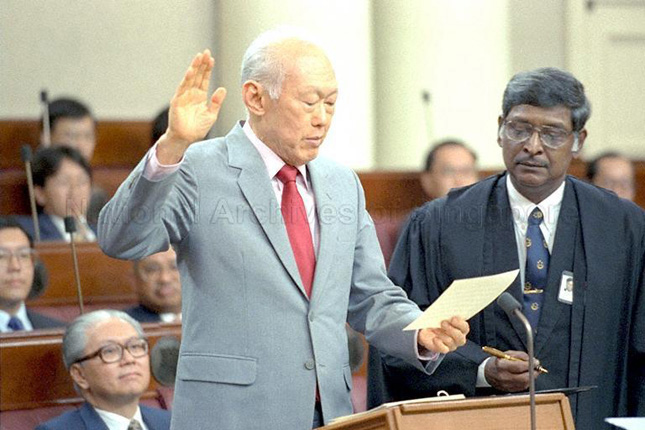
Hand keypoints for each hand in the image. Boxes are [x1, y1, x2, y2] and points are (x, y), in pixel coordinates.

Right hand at [157, 49, 226, 163]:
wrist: (186, 138)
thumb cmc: (198, 128)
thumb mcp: (211, 114)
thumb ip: (216, 102)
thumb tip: (223, 89)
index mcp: (200, 96)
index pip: (204, 79)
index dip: (207, 69)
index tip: (211, 58)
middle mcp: (191, 93)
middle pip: (197, 75)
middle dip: (201, 64)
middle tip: (206, 52)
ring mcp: (184, 96)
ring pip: (190, 79)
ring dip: (194, 67)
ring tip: (199, 57)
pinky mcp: (177, 101)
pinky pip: (182, 88)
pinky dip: (187, 79)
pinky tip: (191, 71)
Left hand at [418, 316, 468, 353]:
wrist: (429, 330)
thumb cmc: (439, 321)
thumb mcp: (443, 316)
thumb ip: (447, 314)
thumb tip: (446, 311)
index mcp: (461, 329)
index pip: (465, 327)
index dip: (460, 323)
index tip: (453, 318)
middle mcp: (459, 338)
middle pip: (460, 337)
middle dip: (451, 329)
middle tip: (443, 322)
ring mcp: (452, 345)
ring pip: (450, 341)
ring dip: (441, 334)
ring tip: (435, 329)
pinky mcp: (444, 349)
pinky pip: (444, 349)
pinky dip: (439, 343)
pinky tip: (435, 338)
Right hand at [484, 350, 540, 391]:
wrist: (488, 373)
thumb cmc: (498, 362)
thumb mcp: (506, 354)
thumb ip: (520, 355)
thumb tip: (531, 359)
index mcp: (501, 365)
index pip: (519, 366)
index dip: (530, 364)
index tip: (536, 361)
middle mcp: (504, 377)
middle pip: (524, 377)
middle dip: (533, 372)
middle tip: (536, 368)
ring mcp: (507, 385)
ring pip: (525, 383)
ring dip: (531, 377)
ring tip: (531, 371)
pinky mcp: (510, 390)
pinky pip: (523, 387)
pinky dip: (527, 382)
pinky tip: (525, 376)